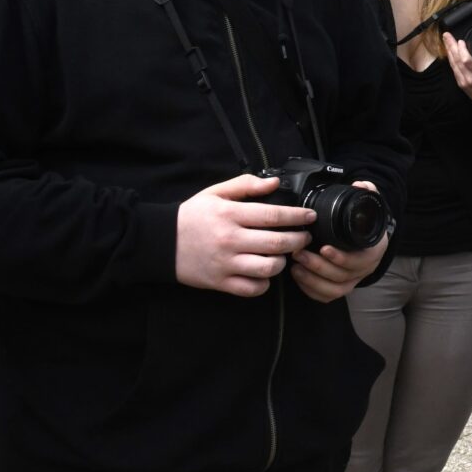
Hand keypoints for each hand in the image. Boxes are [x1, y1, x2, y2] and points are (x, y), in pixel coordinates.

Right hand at [175, 174, 313, 295]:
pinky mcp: (221, 282)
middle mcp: (230, 240)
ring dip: (282, 262)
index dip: (297, 216)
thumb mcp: (215, 193)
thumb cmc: (191, 217)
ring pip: (267, 268)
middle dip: (298, 240)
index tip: (309, 217)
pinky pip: (252, 288)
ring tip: (284, 255)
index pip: (272, 215)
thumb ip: (246, 185)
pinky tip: (265, 273)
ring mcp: (226, 263)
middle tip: (305, 237)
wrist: (162, 242)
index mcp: (229, 215)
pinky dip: (264, 283)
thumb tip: (274, 183)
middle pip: (276, 243)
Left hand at [290, 182, 386, 303]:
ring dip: (312, 280)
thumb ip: (367, 193)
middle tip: (299, 253)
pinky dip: (311, 289)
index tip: (324, 248)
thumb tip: (360, 185)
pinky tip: (298, 276)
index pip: (359, 261)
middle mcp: (364, 269)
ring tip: (295, 266)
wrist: (366, 238)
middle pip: (342, 276)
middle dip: (318, 267)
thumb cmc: (363, 223)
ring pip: (334, 290)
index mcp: (372, 251)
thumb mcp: (369, 205)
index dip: (341, 258)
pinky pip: (326, 296)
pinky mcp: (339, 287)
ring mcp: (352, 280)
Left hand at [445, 33, 471, 113]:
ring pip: (453, 65)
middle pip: (457, 61)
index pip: (467, 61)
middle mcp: (471, 79)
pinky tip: (450, 51)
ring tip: (446, 40)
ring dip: (449, 51)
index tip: (460, 40)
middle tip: (447, 35)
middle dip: (451, 46)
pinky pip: (454, 70)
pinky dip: (451, 60)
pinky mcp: (461, 84)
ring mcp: (465, 82)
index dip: (461, 50)